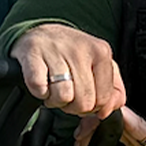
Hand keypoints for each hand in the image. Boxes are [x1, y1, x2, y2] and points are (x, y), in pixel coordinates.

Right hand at [11, 23, 145, 145]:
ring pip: (63, 98)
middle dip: (73, 106)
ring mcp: (56, 50)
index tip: (84, 96)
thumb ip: (113, 90)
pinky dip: (39, 92)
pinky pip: (40, 89)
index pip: (104, 98)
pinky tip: (42, 82)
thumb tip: (107, 111)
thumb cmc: (72, 55)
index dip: (93, 107)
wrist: (40, 34)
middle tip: (68, 92)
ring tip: (53, 87)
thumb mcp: (99, 66)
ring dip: (55, 100)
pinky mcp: (33, 55)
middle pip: (84, 102)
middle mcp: (80, 49)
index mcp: (101, 51)